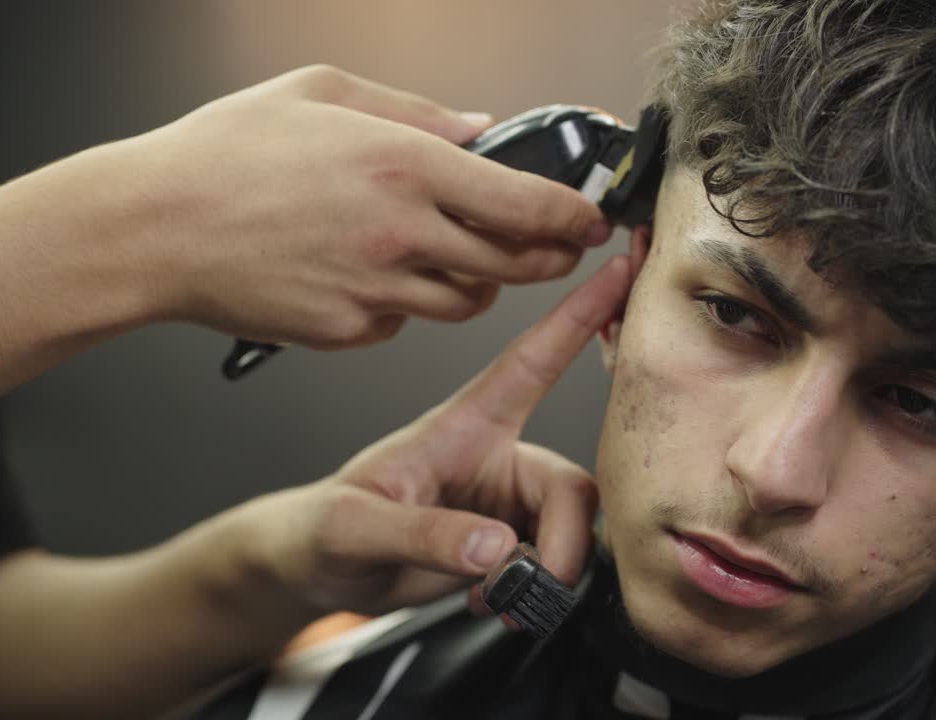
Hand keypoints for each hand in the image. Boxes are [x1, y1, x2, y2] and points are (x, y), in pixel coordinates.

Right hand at [127, 65, 610, 348]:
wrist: (152, 228)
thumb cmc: (223, 154)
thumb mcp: (321, 92)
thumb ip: (414, 111)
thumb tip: (476, 131)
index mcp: (405, 165)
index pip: (527, 204)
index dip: (574, 216)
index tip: (589, 217)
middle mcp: (401, 233)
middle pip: (513, 264)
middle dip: (544, 256)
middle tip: (549, 245)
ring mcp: (376, 290)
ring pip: (466, 301)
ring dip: (477, 279)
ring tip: (451, 248)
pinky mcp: (348, 331)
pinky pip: (405, 320)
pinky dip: (409, 301)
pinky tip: (377, 270)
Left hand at [238, 255, 631, 617]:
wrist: (315, 571)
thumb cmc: (323, 526)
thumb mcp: (357, 526)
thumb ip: (426, 534)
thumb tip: (497, 548)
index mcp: (463, 425)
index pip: (531, 360)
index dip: (578, 313)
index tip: (620, 269)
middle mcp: (497, 457)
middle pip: (571, 484)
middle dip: (564, 541)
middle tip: (530, 584)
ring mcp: (507, 502)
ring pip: (572, 528)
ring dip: (546, 573)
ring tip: (496, 597)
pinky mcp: (510, 543)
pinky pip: (554, 563)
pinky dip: (532, 592)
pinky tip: (490, 601)